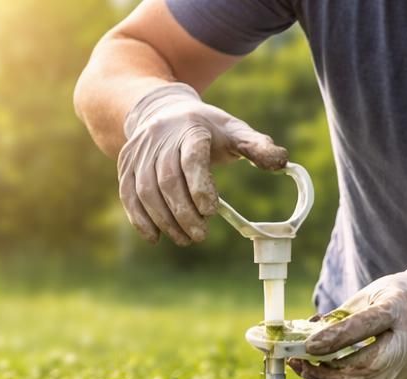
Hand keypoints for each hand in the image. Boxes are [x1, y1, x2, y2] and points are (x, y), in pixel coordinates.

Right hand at [117, 83, 288, 245]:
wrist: (160, 111)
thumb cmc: (205, 127)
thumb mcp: (233, 130)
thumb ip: (257, 146)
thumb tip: (281, 163)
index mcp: (190, 127)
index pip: (192, 158)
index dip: (199, 186)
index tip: (212, 211)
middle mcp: (159, 138)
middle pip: (167, 181)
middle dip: (184, 213)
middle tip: (200, 236)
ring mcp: (138, 153)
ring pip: (146, 192)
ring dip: (165, 221)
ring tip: (184, 239)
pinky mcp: (124, 167)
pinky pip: (128, 197)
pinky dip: (140, 220)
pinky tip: (155, 238)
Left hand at [290, 261, 406, 378]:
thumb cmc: (394, 298)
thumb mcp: (367, 295)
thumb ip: (338, 317)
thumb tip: (305, 338)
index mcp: (399, 308)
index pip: (367, 325)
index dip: (336, 338)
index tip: (308, 347)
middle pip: (366, 365)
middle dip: (327, 370)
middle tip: (301, 364)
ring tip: (310, 369)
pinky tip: (331, 375)